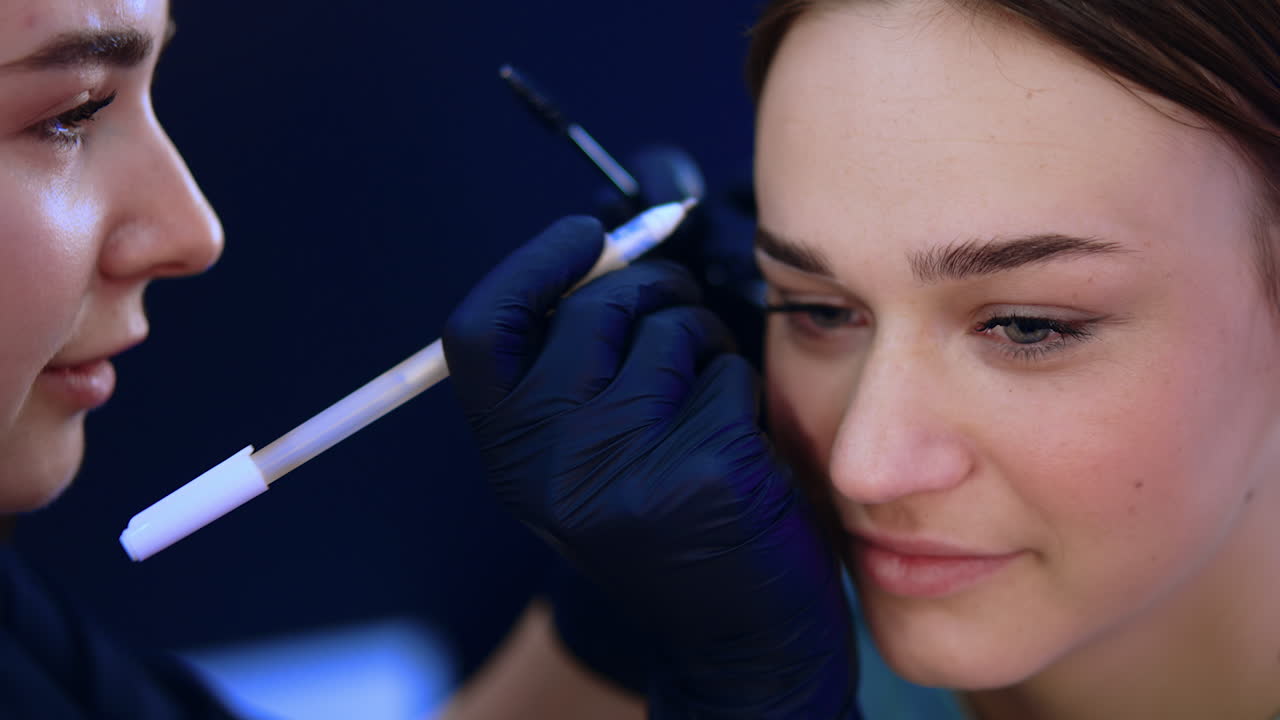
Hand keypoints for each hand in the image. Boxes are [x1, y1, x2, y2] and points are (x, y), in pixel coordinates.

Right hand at [443, 216, 858, 717]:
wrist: (737, 646)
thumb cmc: (669, 527)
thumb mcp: (592, 456)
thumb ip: (576, 362)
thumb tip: (608, 243)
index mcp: (510, 456)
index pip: (481, 331)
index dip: (532, 267)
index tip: (585, 236)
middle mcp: (550, 466)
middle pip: (593, 309)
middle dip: (653, 290)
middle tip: (681, 312)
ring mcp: (628, 472)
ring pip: (674, 331)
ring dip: (705, 344)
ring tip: (708, 402)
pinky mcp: (708, 475)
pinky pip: (730, 373)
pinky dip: (743, 392)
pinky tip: (741, 448)